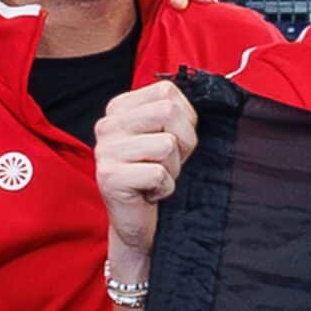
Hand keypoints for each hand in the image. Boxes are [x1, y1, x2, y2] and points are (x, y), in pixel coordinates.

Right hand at [95, 81, 199, 262]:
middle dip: (183, 142)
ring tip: (156, 178)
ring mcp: (105, 150)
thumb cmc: (157, 174)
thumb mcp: (166, 136)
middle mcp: (107, 125)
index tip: (173, 140)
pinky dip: (165, 188)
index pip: (167, 92)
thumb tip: (205, 93)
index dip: (185, 119)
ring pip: (166, 144)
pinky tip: (149, 193)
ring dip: (173, 168)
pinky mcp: (109, 177)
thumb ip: (174, 113)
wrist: (139, 219)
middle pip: (168, 112)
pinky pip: (159, 174)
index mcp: (119, 108)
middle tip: (168, 162)